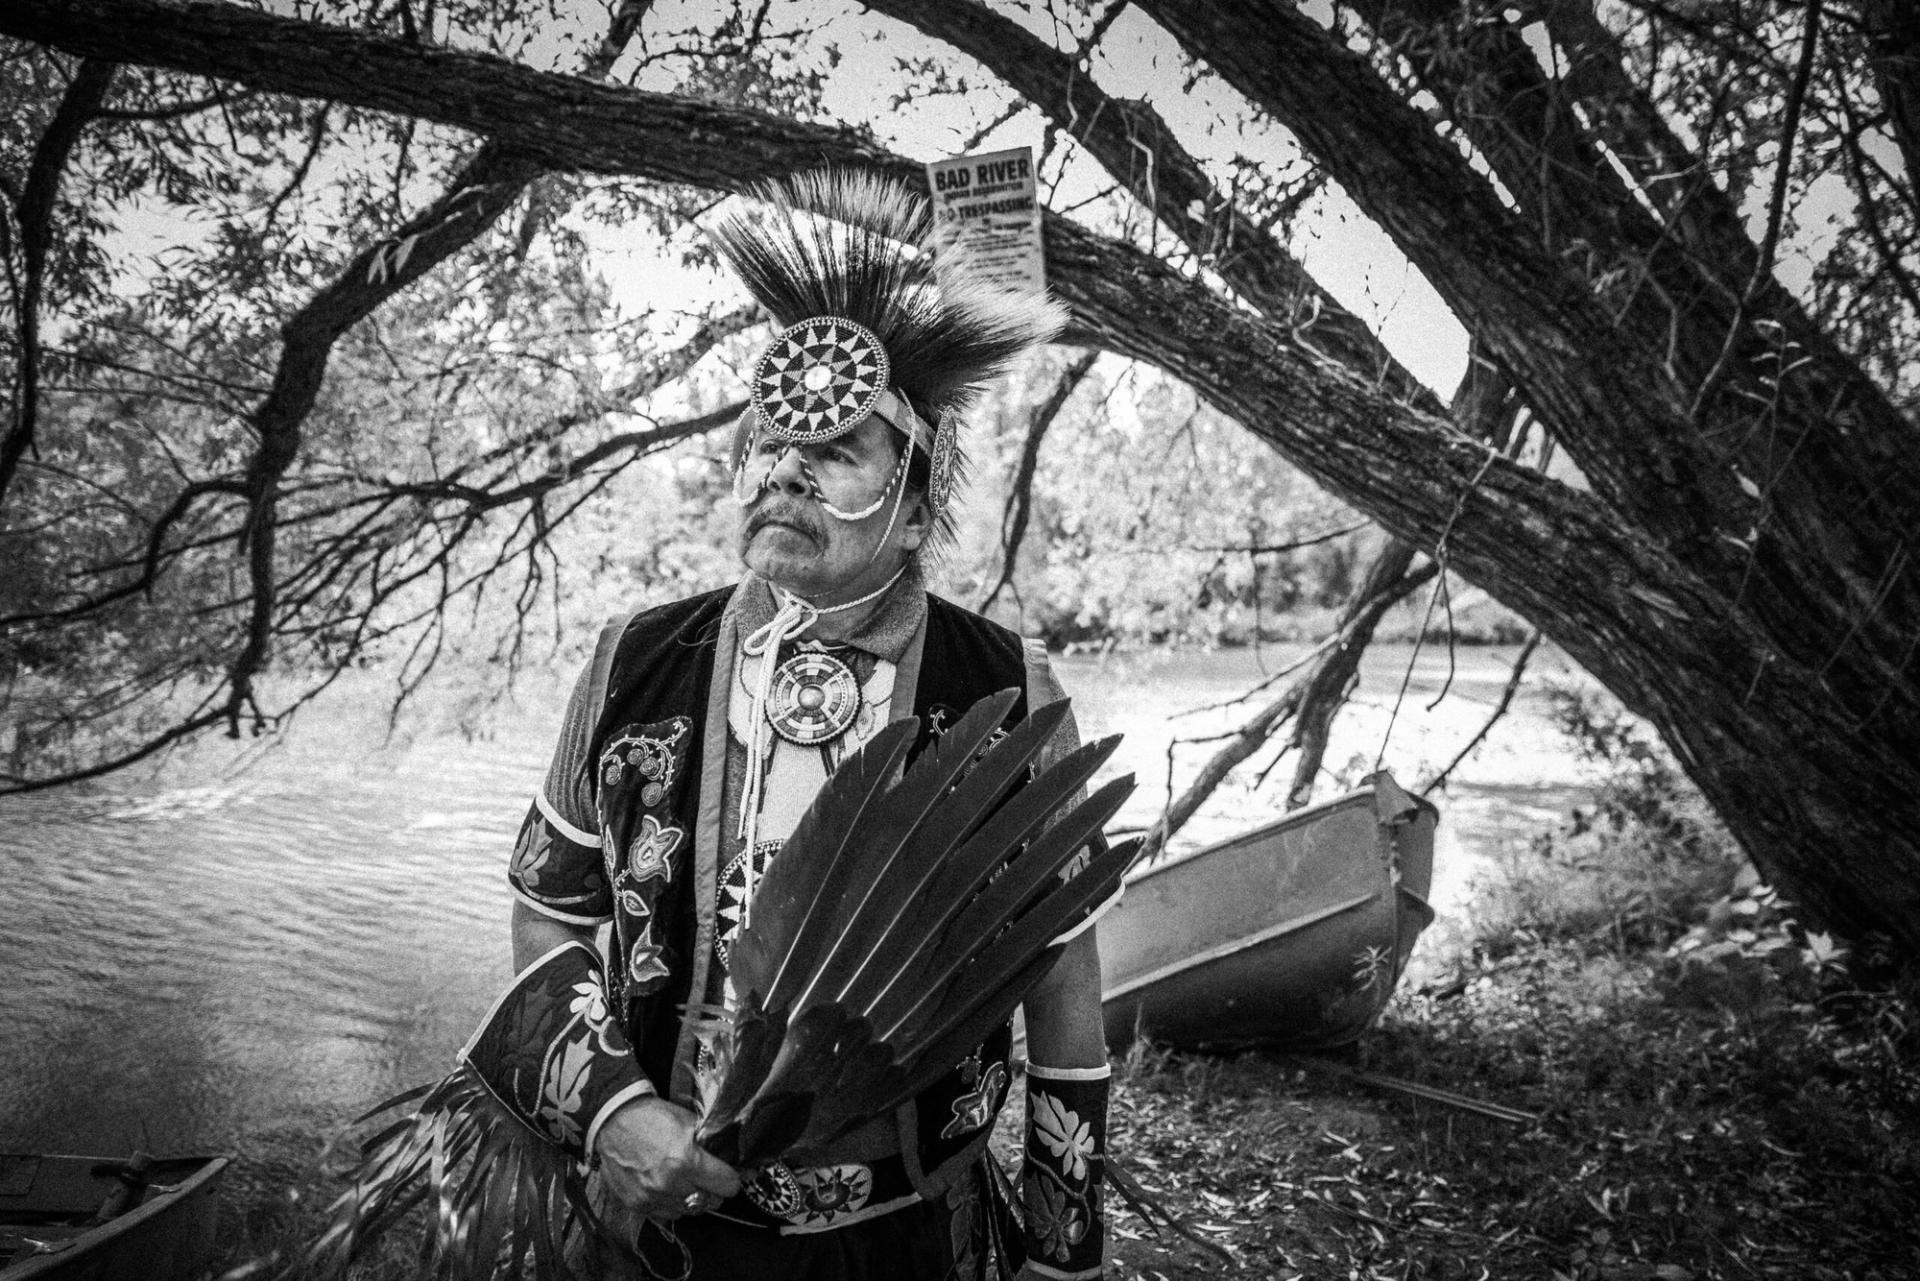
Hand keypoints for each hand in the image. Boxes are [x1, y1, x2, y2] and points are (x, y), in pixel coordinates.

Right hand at [588, 1096, 741, 1224]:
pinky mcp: (636, 1205)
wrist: (613, 1120)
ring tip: (684, 1180)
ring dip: (691, 1198)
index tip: (728, 1174)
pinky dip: (671, 1204)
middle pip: (711, 1202)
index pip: (727, 1185)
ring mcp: (651, 1197)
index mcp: (686, 1160)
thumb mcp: (689, 1122)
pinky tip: (666, 1187)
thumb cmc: (652, 1116)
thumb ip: (710, 1145)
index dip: (731, 1178)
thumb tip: (731, 1161)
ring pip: (690, 1211)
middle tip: (706, 1177)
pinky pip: (666, 1215)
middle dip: (713, 1189)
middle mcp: (669, 1184)